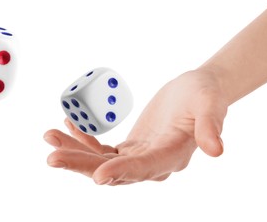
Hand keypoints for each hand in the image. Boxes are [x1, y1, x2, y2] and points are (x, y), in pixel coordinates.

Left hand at [44, 69, 227, 185]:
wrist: (196, 92)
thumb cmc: (205, 95)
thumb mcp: (210, 104)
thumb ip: (210, 126)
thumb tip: (217, 150)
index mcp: (172, 155)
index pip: (145, 168)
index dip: (122, 172)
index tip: (97, 175)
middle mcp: (154, 163)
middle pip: (114, 170)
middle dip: (82, 164)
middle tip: (52, 156)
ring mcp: (140, 157)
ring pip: (103, 161)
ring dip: (75, 151)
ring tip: (49, 136)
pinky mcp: (131, 148)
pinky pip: (103, 149)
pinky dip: (84, 140)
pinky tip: (69, 125)